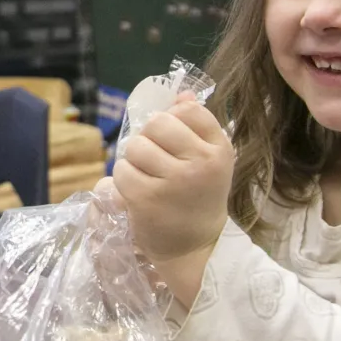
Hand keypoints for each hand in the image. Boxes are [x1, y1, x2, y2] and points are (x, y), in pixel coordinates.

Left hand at [104, 94, 233, 262]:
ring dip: (133, 160)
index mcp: (219, 150)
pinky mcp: (147, 199)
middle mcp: (200, 163)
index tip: (173, 141)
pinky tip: (135, 191)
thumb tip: (181, 92)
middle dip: (149, 138)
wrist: (194, 247)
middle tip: (154, 159)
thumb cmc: (199, 198)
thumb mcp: (208, 160)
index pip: (189, 110)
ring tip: (145, 176)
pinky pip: (121, 171)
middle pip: (157, 124)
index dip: (173, 121)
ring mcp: (173, 181)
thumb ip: (196, 125)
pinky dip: (122, 179)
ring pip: (136, 146)